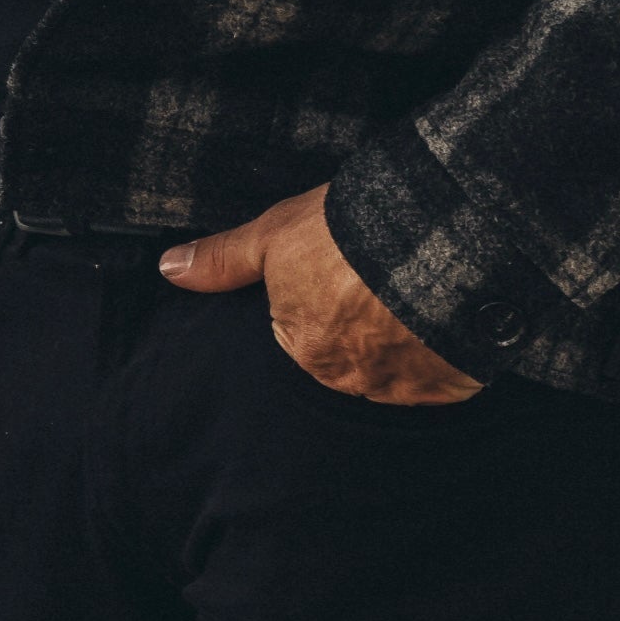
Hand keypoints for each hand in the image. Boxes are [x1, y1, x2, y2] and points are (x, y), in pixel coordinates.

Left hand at [158, 185, 483, 403]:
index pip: (304, 332)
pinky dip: (444, 352)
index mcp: (303, 350)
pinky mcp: (450, 385)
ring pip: (397, 366)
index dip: (323, 295)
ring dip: (404, 339)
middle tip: (380, 277)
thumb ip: (223, 259)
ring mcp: (403, 388)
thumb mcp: (275, 234)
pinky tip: (446, 313)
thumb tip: (169, 268)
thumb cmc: (348, 232)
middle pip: (349, 355)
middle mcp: (348, 381)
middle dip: (362, 324)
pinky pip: (443, 376)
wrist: (435, 237)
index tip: (342, 270)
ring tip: (417, 289)